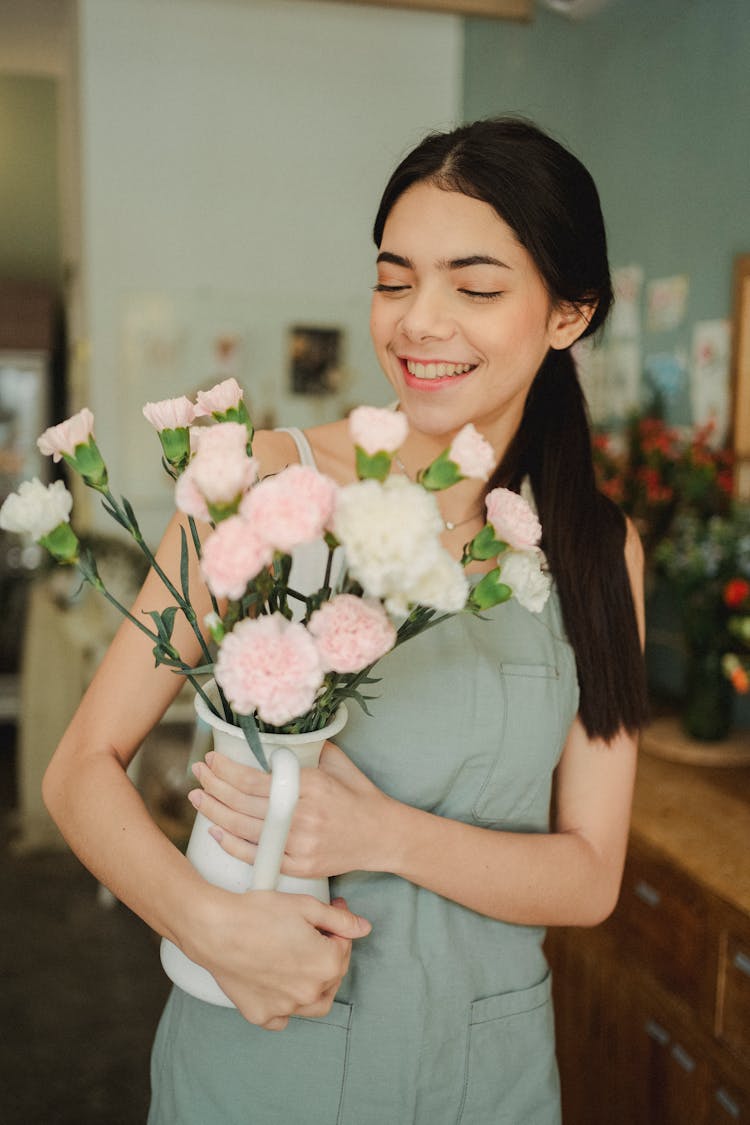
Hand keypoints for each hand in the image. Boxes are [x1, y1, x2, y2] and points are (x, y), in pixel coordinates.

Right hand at [183, 888, 370, 1029]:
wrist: (215, 929)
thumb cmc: (257, 914)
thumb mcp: (305, 906)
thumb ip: (339, 921)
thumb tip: (364, 928)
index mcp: (325, 965)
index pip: (344, 947)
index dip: (337, 928)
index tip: (328, 915)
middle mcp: (309, 993)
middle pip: (332, 975)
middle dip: (328, 953)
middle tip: (312, 934)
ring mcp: (285, 1008)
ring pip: (314, 1003)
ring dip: (316, 984)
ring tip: (303, 962)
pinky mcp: (261, 1014)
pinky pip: (282, 1018)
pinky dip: (287, 1006)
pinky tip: (281, 986)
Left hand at [189, 741, 392, 877]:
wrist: (383, 836)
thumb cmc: (359, 796)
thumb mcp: (337, 765)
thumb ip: (309, 749)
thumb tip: (278, 733)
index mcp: (311, 785)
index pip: (255, 779)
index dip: (227, 770)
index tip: (212, 759)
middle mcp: (303, 815)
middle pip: (244, 803)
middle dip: (214, 787)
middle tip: (198, 773)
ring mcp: (301, 844)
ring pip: (245, 829)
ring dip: (215, 813)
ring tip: (197, 798)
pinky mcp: (301, 866)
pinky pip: (259, 856)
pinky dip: (233, 845)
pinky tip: (216, 831)